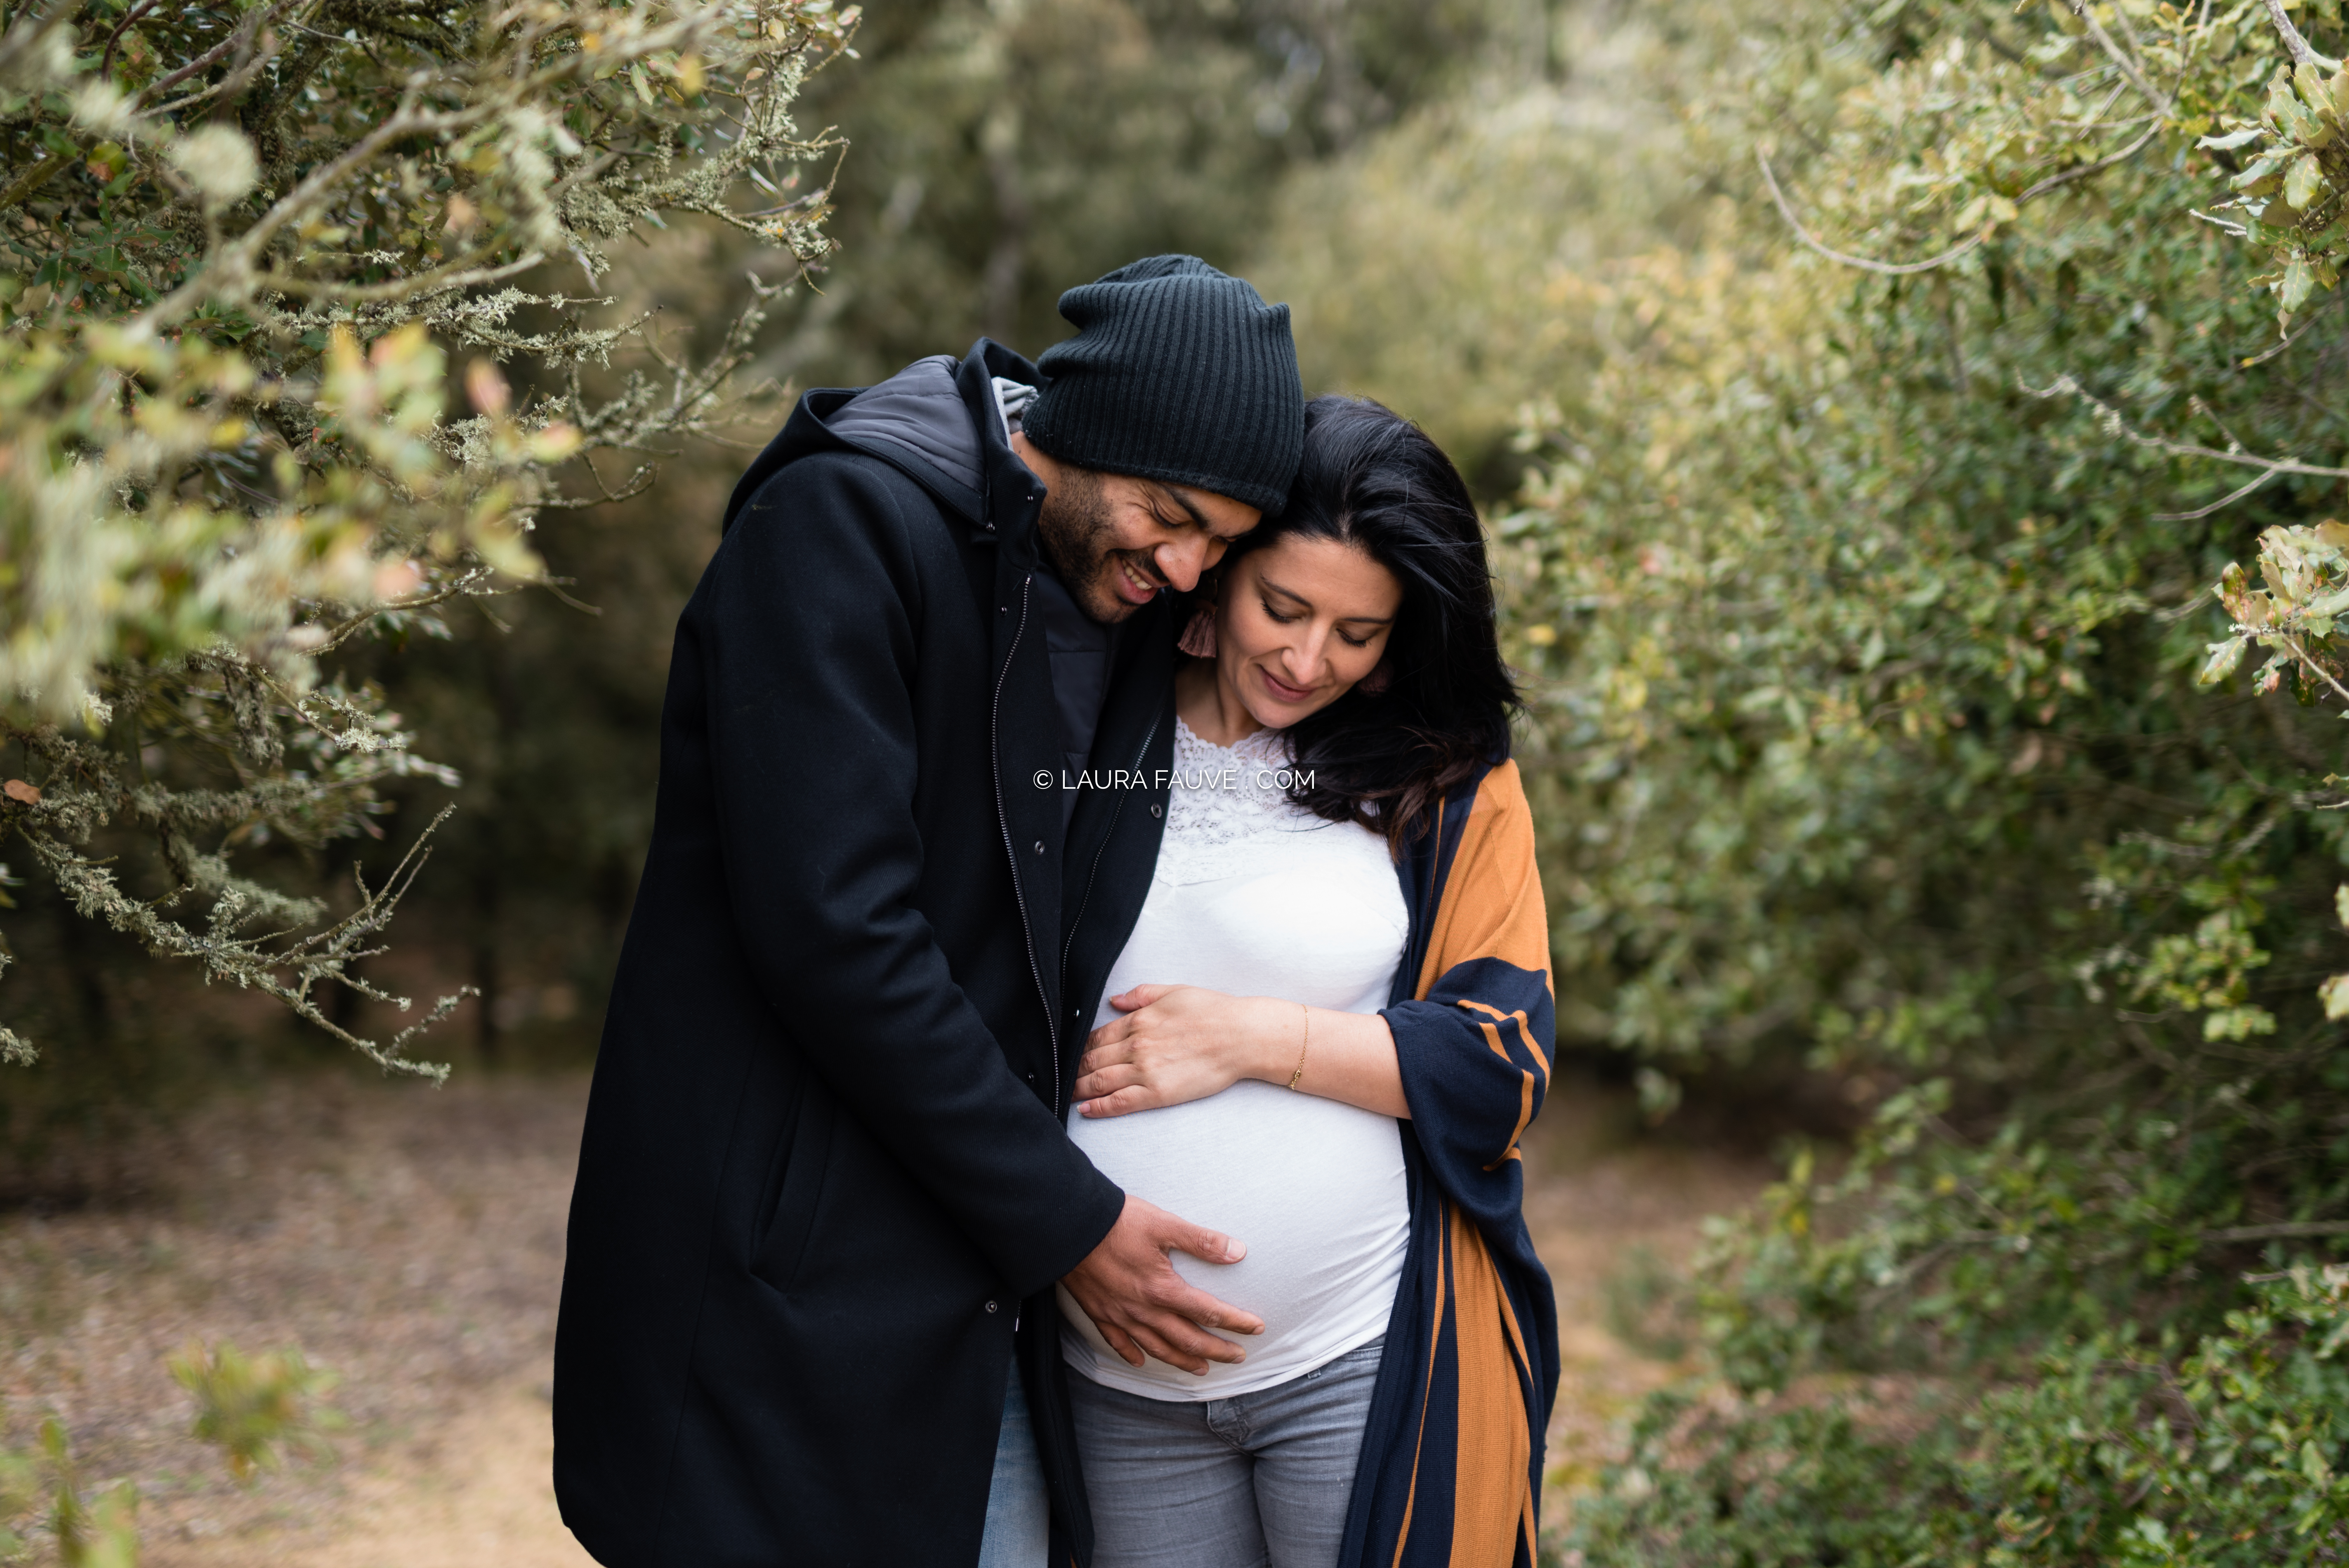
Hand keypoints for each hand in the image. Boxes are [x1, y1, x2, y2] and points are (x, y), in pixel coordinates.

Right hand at [1060, 1194, 1265, 1373]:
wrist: (1068, 1227)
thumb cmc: (1117, 1222)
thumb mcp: (1164, 1224)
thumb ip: (1202, 1241)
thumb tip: (1238, 1251)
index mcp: (1163, 1289)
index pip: (1209, 1311)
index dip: (1236, 1322)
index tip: (1257, 1327)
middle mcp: (1144, 1310)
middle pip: (1187, 1339)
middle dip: (1216, 1350)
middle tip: (1238, 1357)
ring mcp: (1120, 1316)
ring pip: (1157, 1348)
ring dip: (1182, 1361)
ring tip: (1201, 1368)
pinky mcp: (1099, 1313)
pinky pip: (1118, 1343)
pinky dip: (1133, 1355)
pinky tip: (1142, 1360)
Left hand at [1075, 984, 1295, 1117]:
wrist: (1242, 1036)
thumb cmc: (1213, 1012)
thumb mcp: (1174, 992)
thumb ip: (1140, 996)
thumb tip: (1115, 1001)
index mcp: (1137, 1021)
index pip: (1095, 1037)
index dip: (1078, 1048)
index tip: (1068, 1055)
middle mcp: (1135, 1046)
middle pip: (1091, 1061)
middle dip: (1071, 1070)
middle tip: (1058, 1079)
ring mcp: (1145, 1071)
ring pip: (1099, 1082)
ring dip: (1078, 1089)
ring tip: (1065, 1095)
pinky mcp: (1157, 1094)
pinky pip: (1119, 1102)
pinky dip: (1099, 1107)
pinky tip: (1085, 1109)